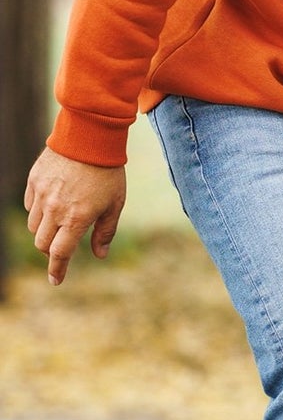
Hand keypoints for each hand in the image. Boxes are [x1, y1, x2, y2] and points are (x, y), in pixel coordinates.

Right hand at [24, 148, 127, 285]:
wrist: (90, 138)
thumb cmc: (108, 173)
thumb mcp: (115, 205)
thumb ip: (105, 232)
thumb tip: (99, 255)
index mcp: (76, 218)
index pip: (60, 253)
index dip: (57, 270)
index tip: (56, 281)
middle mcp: (55, 209)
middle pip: (43, 244)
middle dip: (52, 251)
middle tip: (62, 250)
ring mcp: (41, 195)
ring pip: (34, 226)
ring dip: (45, 232)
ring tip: (61, 225)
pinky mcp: (33, 181)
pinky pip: (30, 206)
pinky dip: (39, 212)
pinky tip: (53, 206)